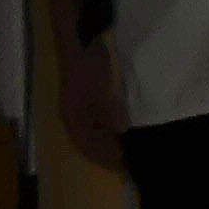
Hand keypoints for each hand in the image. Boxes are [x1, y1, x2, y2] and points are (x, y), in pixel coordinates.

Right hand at [59, 38, 128, 167]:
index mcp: (74, 118)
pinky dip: (116, 126)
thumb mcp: (100, 91)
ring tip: (134, 148)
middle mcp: (77, 116)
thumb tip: (122, 132)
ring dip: (113, 139)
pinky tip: (129, 128)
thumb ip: (110, 111)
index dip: (104, 157)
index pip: (88, 145)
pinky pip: (105, 119)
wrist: (83, 42)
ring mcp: (85, 107)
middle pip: (93, 140)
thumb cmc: (89, 67)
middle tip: (134, 159)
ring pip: (99, 130)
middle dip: (110, 150)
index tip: (124, 166)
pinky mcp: (95, 98)